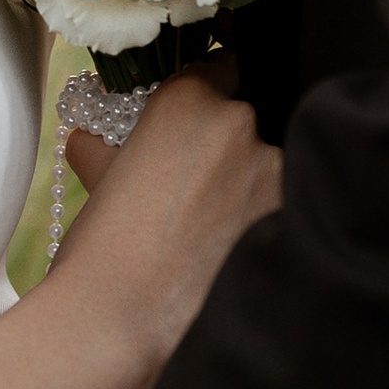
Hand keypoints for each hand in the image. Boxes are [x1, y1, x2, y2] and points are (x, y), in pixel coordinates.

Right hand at [54, 65, 278, 381]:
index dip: (211, 95)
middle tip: (202, 189)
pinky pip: (288, 206)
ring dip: (251, 187)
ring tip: (218, 232)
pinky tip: (238, 252)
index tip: (205, 122)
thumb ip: (107, 148)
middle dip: (230, 149)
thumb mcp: (100, 182)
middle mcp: (239, 122)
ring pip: (272, 165)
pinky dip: (268, 223)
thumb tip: (94, 143)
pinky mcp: (294, 217)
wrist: (122, 320)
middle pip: (248, 119)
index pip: (218, 68)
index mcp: (188, 98)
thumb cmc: (102, 250)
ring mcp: (273, 169)